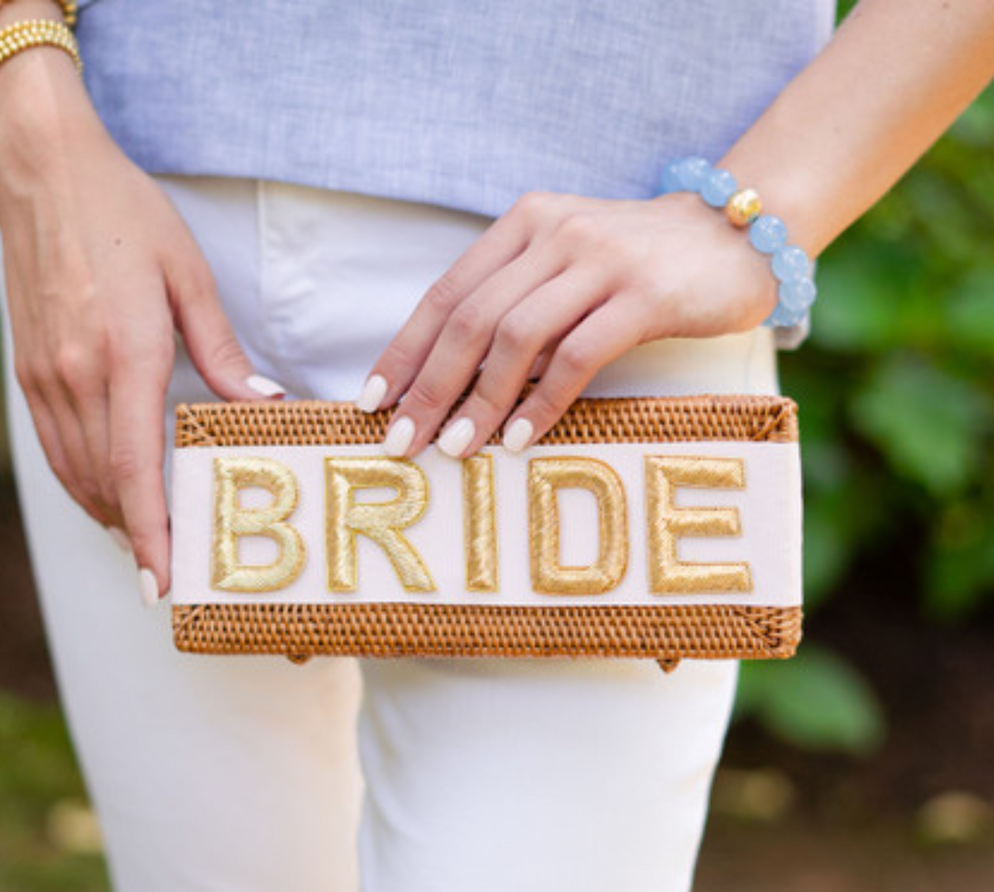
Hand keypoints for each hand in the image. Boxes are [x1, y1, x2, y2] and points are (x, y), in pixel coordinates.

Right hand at [0, 53, 276, 600]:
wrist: (44, 172)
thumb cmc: (125, 217)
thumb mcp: (189, 279)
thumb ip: (222, 351)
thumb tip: (263, 404)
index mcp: (125, 355)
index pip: (137, 468)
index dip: (151, 533)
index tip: (163, 581)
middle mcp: (76, 376)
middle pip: (106, 484)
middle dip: (136, 537)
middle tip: (169, 574)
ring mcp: (46, 374)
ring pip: (76, 471)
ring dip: (109, 515)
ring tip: (144, 546)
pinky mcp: (31, 367)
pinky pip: (55, 445)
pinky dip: (83, 480)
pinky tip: (107, 494)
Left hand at [359, 190, 777, 458]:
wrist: (736, 234)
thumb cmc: (640, 264)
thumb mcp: (567, 266)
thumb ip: (519, 302)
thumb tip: (456, 379)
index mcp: (525, 225)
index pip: (447, 293)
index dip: (404, 350)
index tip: (374, 400)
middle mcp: (554, 235)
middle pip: (470, 319)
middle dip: (428, 386)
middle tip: (402, 440)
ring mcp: (600, 261)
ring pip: (517, 337)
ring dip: (479, 400)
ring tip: (454, 449)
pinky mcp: (643, 295)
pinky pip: (577, 355)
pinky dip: (544, 401)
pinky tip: (522, 439)